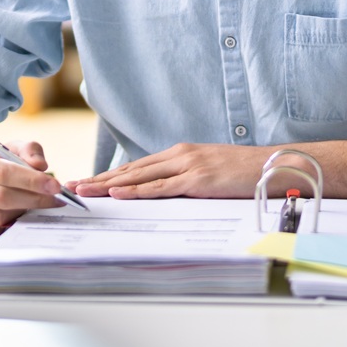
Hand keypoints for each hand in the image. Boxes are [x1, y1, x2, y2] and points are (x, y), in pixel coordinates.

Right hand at [0, 139, 61, 244]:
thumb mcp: (9, 150)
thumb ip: (28, 151)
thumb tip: (40, 166)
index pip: (3, 172)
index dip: (32, 181)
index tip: (55, 187)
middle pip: (0, 197)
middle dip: (33, 200)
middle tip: (54, 201)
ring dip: (18, 216)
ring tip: (31, 209)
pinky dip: (4, 232)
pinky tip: (12, 222)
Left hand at [71, 142, 271, 198]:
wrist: (274, 166)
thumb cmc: (246, 173)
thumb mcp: (211, 171)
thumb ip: (187, 178)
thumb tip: (168, 193)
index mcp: (182, 153)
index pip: (138, 166)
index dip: (110, 173)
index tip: (88, 180)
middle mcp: (180, 155)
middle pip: (131, 169)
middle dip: (99, 177)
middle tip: (72, 185)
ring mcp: (188, 166)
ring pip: (140, 176)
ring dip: (108, 184)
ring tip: (84, 189)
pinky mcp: (198, 180)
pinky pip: (160, 188)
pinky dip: (136, 191)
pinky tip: (117, 193)